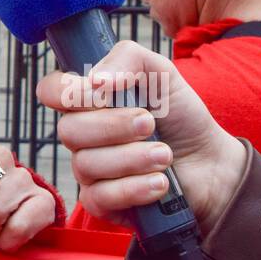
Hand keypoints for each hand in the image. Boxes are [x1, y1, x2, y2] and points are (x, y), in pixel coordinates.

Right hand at [35, 41, 246, 235]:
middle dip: (115, 126)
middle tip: (151, 124)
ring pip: (86, 164)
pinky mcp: (101, 202)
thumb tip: (96, 79)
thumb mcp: (161, 73)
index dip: (69, 92)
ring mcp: (88, 169)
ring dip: (133, 158)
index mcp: (87, 99)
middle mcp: (81, 133)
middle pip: (68, 130)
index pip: (50, 90)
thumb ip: (128, 57)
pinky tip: (159, 182)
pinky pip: (99, 197)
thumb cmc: (180, 115)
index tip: (104, 93)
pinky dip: (134, 188)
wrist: (210, 161)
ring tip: (165, 155)